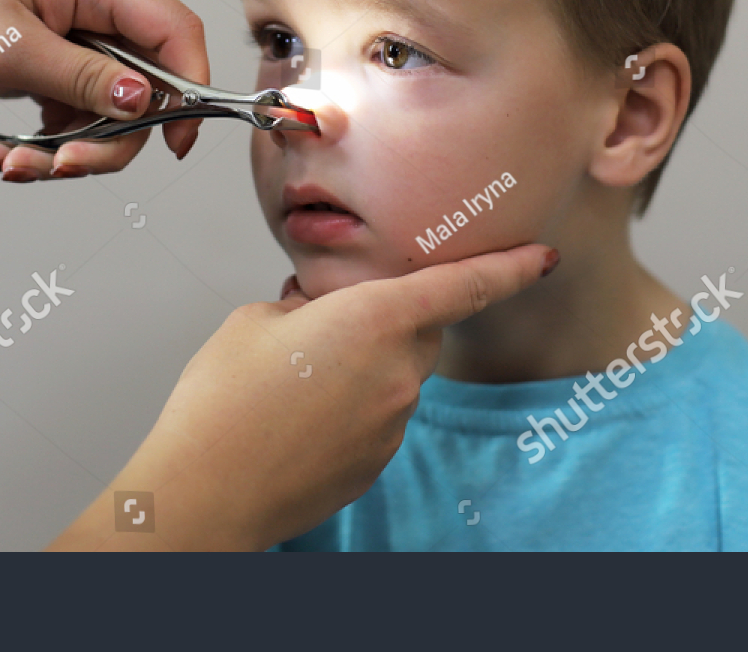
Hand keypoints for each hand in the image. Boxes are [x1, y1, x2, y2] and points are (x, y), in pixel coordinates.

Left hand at [0, 0, 208, 180]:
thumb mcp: (10, 49)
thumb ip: (82, 77)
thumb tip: (145, 99)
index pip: (173, 29)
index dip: (189, 85)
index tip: (176, 140)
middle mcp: (93, 9)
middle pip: (145, 84)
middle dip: (112, 136)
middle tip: (67, 164)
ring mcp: (75, 39)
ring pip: (111, 109)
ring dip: (72, 148)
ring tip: (18, 165)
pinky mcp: (55, 66)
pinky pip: (77, 114)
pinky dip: (50, 143)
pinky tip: (11, 156)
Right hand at [48, 242, 558, 550]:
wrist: (207, 490)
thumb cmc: (221, 402)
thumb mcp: (255, 319)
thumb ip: (303, 304)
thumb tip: (314, 308)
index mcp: (374, 320)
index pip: (464, 286)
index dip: (509, 268)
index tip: (540, 256)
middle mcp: (398, 373)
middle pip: (421, 331)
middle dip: (389, 319)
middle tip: (327, 323)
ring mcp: (392, 425)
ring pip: (395, 377)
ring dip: (362, 367)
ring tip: (292, 381)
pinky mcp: (376, 463)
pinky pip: (377, 418)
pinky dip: (350, 408)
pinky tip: (298, 418)